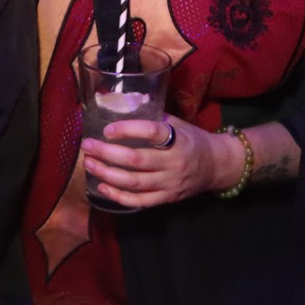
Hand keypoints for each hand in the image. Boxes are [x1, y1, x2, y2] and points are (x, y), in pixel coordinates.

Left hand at [81, 115, 226, 209]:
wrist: (217, 166)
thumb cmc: (192, 140)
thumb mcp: (179, 124)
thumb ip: (154, 118)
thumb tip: (124, 103)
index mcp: (178, 139)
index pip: (152, 132)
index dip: (128, 130)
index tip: (107, 129)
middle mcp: (174, 163)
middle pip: (136, 160)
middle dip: (107, 153)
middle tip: (87, 145)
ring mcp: (170, 184)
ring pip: (133, 182)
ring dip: (107, 173)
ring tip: (88, 163)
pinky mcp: (167, 199)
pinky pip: (139, 201)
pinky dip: (118, 196)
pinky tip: (102, 186)